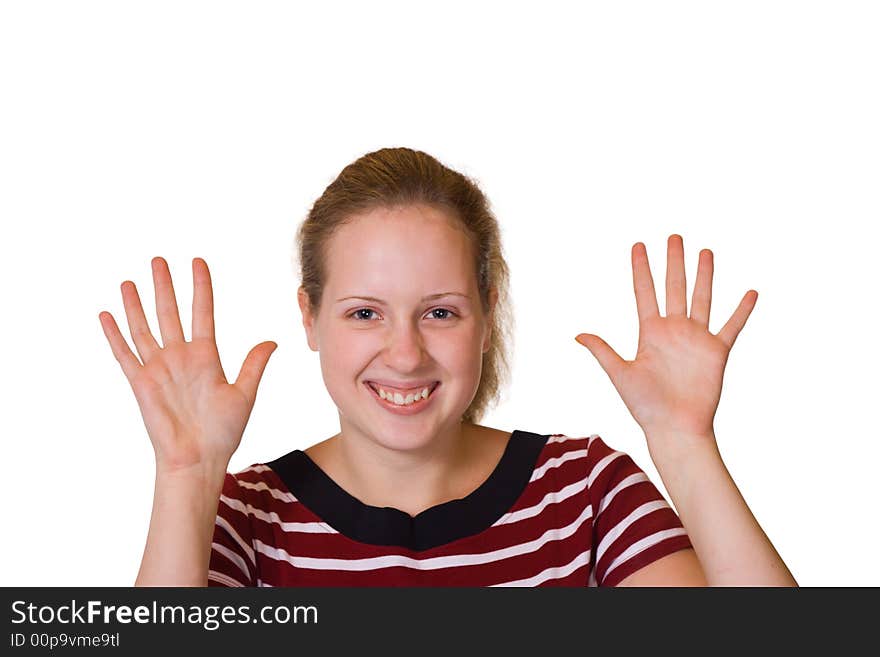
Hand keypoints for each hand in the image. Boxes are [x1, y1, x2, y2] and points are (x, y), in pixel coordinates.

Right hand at [99, 257, 276, 472]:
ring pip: (144, 328)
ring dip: (136, 304)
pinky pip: (124, 354)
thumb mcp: (244, 394)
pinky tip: (106, 314)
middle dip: (165, 286)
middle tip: (159, 260)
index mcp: (206, 356)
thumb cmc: (223, 432)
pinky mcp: (140, 383)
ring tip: (130, 280)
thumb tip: (272, 341)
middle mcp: (180, 357)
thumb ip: (254, 365)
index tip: (198, 262)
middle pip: (170, 312)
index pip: (203, 312)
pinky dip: (114, 335)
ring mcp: (159, 368)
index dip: (201, 287)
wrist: (198, 459)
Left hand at [575, 234, 756, 439]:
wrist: (674, 428)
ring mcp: (696, 339)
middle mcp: (673, 331)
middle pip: (674, 287)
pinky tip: (750, 292)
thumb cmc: (645, 406)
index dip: (640, 269)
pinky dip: (741, 311)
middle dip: (674, 262)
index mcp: (649, 333)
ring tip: (705, 251)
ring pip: (701, 298)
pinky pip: (732, 327)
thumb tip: (577, 335)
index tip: (638, 246)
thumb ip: (603, 351)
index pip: (644, 292)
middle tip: (674, 236)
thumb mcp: (620, 374)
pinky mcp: (716, 353)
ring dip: (704, 275)